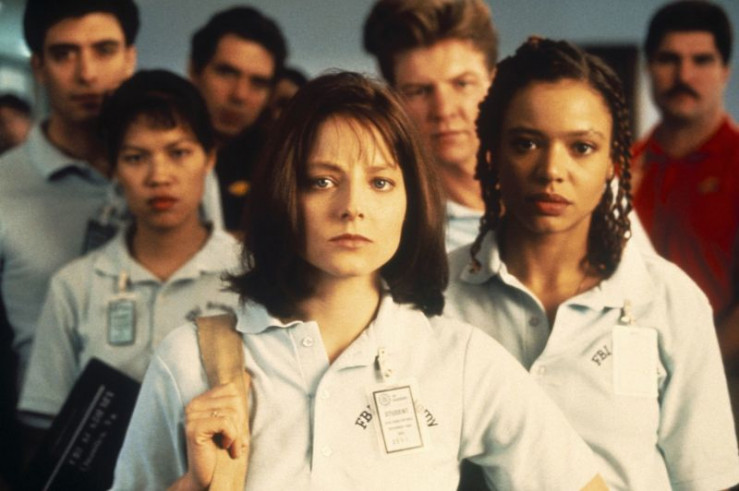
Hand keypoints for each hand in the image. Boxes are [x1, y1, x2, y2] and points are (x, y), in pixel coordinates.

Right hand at [177, 372, 250, 489]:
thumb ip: (237, 401)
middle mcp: (193, 404)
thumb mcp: (234, 422)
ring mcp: (191, 416)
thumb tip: (247, 375)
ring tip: (230, 446)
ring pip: (231, 412)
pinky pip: (226, 423)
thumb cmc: (223, 449)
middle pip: (234, 400)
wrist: (210, 476)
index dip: (240, 411)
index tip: (235, 428)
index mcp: (201, 399)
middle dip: (240, 423)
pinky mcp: (194, 428)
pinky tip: (226, 447)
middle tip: (233, 440)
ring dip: (237, 434)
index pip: (232, 389)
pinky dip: (232, 438)